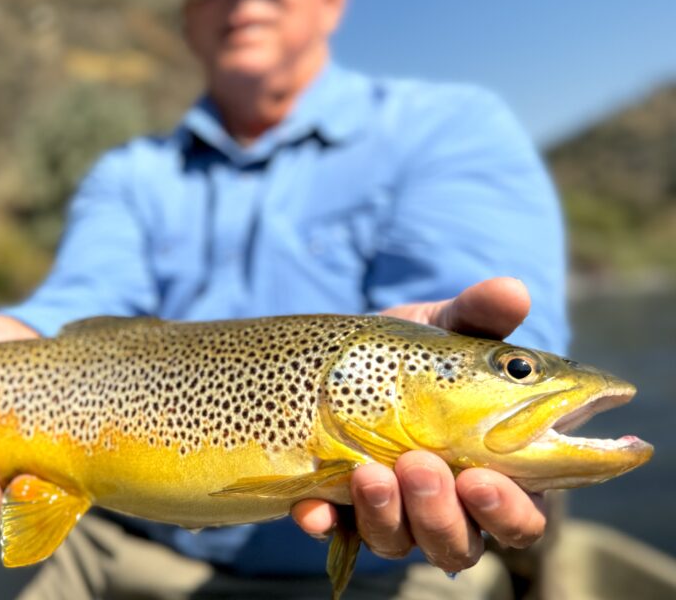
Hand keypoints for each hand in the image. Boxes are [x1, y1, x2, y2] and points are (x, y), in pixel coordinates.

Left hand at [291, 277, 547, 570]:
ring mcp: (394, 513)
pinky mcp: (341, 510)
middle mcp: (450, 506)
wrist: (345, 357)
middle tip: (420, 466)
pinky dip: (323, 522)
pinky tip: (311, 506)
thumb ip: (479, 315)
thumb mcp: (443, 330)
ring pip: (401, 543)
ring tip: (371, 472)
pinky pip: (332, 532)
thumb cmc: (417, 354)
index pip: (522, 514)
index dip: (508, 508)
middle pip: (462, 543)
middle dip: (443, 513)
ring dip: (388, 514)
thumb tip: (512, 289)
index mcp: (496, 471)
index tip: (482, 477)